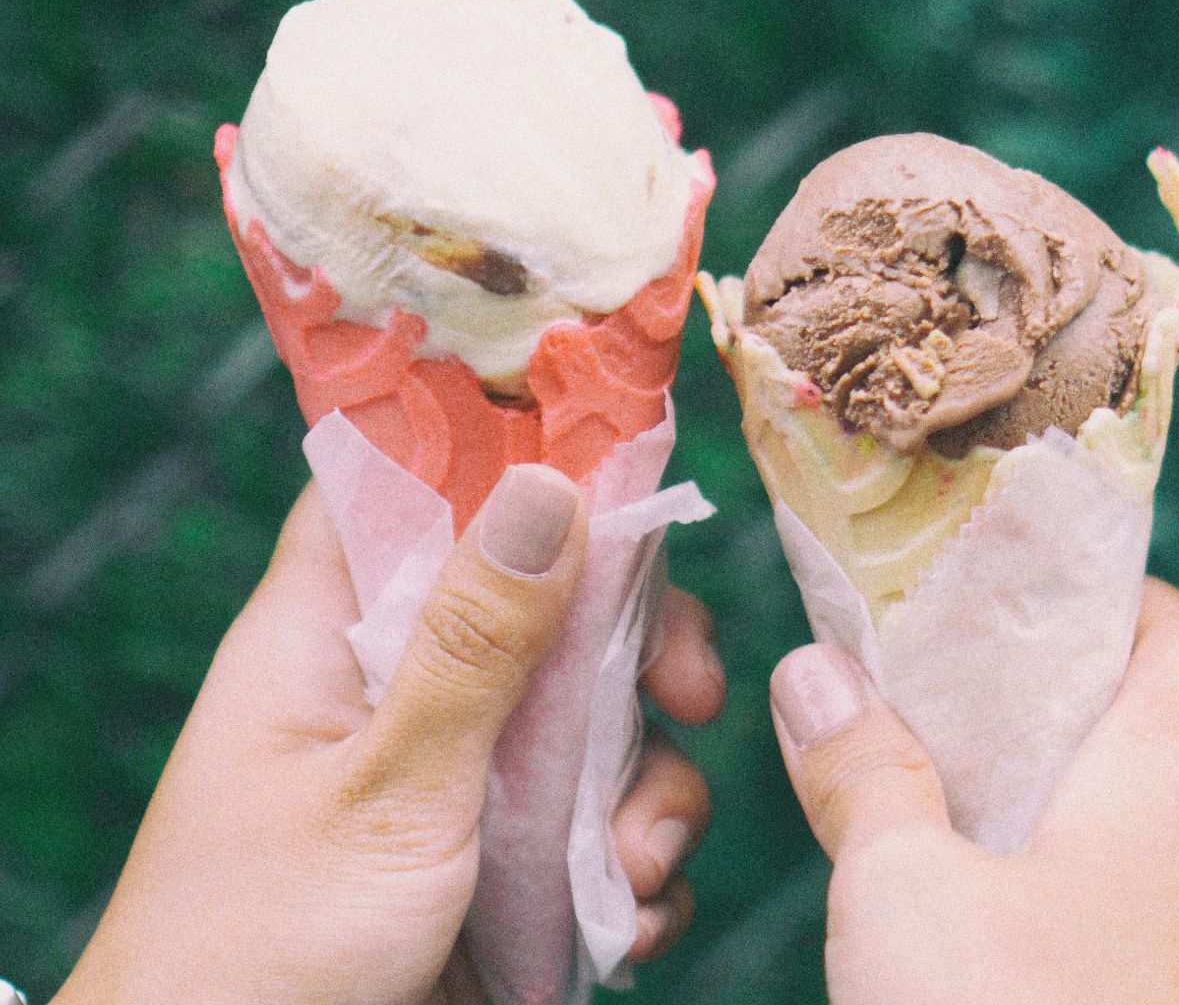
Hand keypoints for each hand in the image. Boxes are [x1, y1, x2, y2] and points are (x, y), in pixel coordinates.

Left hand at [56, 465, 726, 1003]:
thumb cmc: (257, 953)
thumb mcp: (384, 788)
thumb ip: (475, 643)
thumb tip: (550, 482)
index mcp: (329, 636)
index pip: (414, 485)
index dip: (514, 455)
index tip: (624, 468)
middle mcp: (399, 691)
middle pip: (548, 603)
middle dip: (638, 650)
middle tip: (690, 694)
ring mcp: (458, 780)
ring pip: (598, 724)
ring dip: (650, 790)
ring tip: (635, 871)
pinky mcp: (503, 866)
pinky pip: (604, 828)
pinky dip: (636, 870)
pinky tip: (628, 921)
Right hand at [770, 578, 1178, 1004]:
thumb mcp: (900, 891)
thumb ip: (864, 769)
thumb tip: (819, 672)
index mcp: (1169, 787)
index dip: (1117, 588)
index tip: (1028, 577)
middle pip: (1156, 728)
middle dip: (1054, 695)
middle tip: (952, 674)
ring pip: (1138, 830)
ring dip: (1049, 794)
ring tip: (942, 779)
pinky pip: (1130, 913)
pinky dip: (1062, 879)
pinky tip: (976, 902)